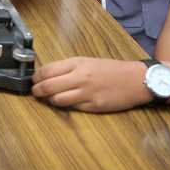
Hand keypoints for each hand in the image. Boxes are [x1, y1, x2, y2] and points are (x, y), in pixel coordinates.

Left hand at [31, 57, 150, 112]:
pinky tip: (66, 103)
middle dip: (37, 90)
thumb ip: (69, 67)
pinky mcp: (94, 106)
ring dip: (50, 100)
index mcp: (77, 63)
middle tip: (35, 92)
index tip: (34, 80)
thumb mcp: (88, 61)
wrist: (136, 79)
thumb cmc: (112, 69)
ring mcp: (87, 93)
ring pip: (57, 99)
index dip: (37, 77)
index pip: (47, 70)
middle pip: (48, 86)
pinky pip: (73, 108)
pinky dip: (66, 106)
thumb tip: (48, 75)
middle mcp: (80, 77)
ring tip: (49, 99)